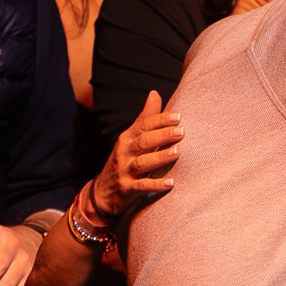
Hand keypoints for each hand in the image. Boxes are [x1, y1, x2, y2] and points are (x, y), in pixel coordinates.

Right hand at [91, 91, 183, 220]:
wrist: (104, 191)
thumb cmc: (124, 160)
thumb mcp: (131, 138)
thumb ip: (145, 118)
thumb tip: (155, 93)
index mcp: (128, 138)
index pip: (144, 125)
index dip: (160, 120)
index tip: (178, 116)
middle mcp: (125, 152)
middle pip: (144, 141)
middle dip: (163, 136)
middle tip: (181, 131)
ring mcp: (125, 170)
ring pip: (143, 162)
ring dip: (160, 157)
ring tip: (177, 152)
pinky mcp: (127, 188)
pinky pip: (142, 186)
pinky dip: (156, 185)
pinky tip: (171, 183)